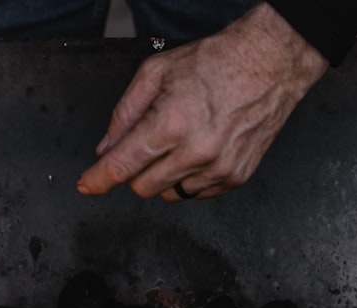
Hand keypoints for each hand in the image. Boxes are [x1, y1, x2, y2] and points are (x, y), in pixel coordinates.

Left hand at [77, 3, 327, 200]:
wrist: (270, 63)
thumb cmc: (216, 62)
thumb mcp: (157, 72)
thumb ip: (125, 113)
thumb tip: (106, 148)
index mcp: (172, 123)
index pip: (123, 166)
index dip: (98, 180)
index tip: (86, 186)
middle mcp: (196, 152)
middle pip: (142, 187)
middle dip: (136, 170)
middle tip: (148, 144)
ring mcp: (218, 168)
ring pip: (169, 195)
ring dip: (163, 175)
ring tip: (179, 142)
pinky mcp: (235, 177)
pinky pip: (196, 194)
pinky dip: (188, 178)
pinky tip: (198, 150)